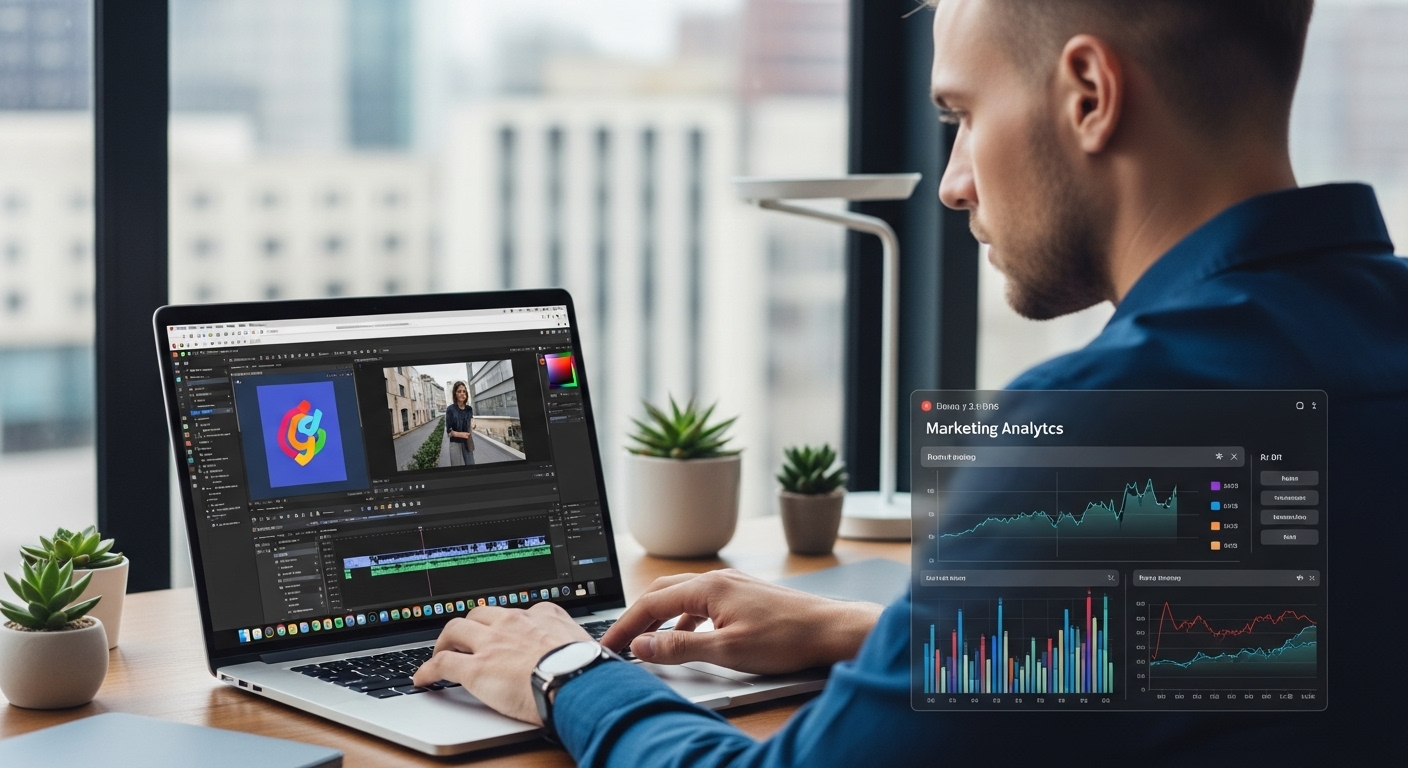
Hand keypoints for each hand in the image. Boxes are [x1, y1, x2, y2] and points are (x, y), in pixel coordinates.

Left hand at [412, 603, 591, 724]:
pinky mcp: (476, 668)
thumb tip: (582, 651)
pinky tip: (423, 678)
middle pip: (478, 614)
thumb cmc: (586, 668)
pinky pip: (442, 663)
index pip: (515, 611)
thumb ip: (573, 641)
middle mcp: (513, 622)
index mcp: (541, 615)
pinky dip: (428, 670)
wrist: (577, 680)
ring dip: (444, 641)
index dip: (504, 623)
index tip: (501, 631)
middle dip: (468, 626)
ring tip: (440, 653)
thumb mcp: (584, 642)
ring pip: (455, 629)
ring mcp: (492, 643)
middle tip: (464, 640)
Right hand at [599, 569, 883, 674]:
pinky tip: (687, 638)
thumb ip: (680, 648)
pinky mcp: (743, 596)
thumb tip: (643, 646)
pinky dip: (684, 620)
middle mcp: (717, 579)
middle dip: (638, 617)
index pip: (652, 603)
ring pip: (682, 597)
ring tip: (647, 642)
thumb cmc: (786, 638)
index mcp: (708, 587)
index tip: (609, 644)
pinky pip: (701, 604)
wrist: (830, 629)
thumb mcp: (727, 650)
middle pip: (662, 592)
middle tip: (620, 641)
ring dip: (660, 618)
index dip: (626, 625)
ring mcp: (731, 586)